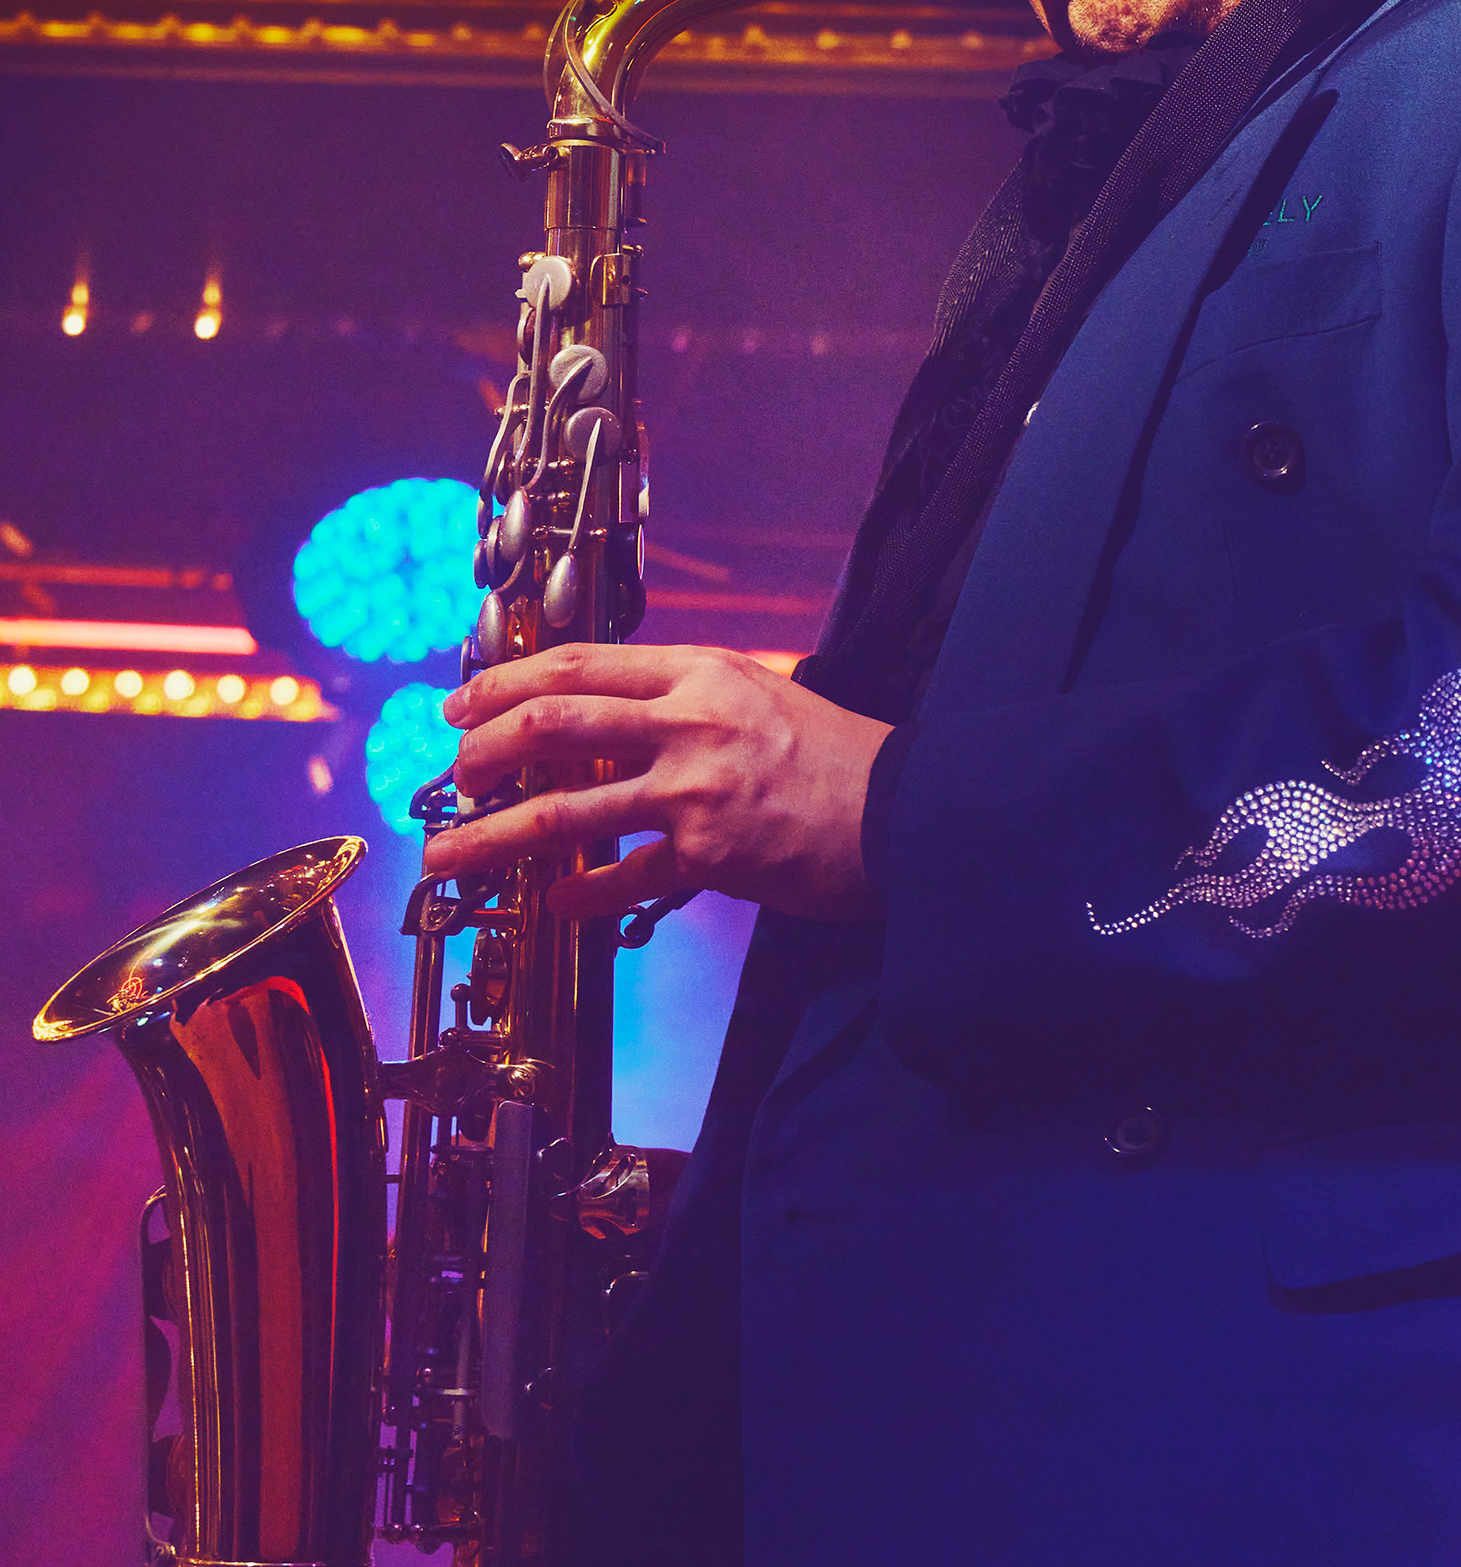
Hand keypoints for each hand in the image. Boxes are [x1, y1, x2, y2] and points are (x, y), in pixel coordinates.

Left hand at [430, 645, 888, 924]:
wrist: (908, 810)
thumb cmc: (841, 753)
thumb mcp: (764, 693)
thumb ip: (691, 695)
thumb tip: (612, 709)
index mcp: (702, 673)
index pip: (580, 665)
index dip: (504, 682)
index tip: (460, 706)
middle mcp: (691, 722)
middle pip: (552, 725)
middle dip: (481, 753)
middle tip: (453, 777)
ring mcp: (695, 789)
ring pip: (561, 811)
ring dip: (490, 837)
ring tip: (448, 856)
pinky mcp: (709, 853)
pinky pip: (622, 878)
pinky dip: (580, 894)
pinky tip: (555, 902)